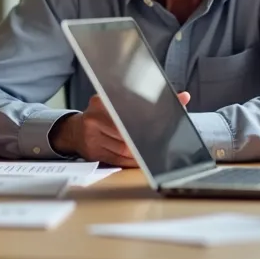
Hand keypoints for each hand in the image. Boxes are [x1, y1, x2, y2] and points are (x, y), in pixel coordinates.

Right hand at [52, 92, 190, 166]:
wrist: (74, 131)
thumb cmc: (104, 116)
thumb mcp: (120, 103)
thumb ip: (150, 102)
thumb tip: (184, 97)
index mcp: (102, 101)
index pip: (129, 113)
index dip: (146, 122)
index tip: (162, 126)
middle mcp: (94, 117)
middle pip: (127, 134)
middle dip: (144, 140)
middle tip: (160, 142)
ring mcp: (91, 136)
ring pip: (124, 150)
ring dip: (140, 153)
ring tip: (151, 152)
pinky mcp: (92, 152)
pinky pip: (118, 160)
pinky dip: (132, 162)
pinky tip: (140, 159)